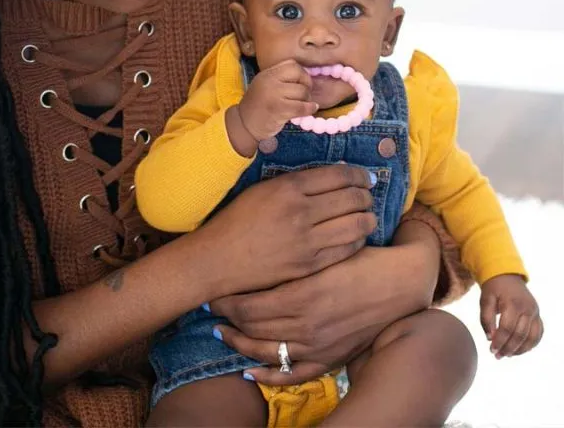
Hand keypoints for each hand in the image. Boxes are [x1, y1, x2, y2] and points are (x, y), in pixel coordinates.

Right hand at [196, 164, 376, 298]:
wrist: (220, 258)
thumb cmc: (238, 220)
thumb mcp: (263, 190)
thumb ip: (296, 183)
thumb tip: (334, 178)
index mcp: (288, 188)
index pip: (338, 175)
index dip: (357, 174)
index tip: (363, 176)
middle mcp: (301, 212)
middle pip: (352, 198)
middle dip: (366, 195)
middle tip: (368, 195)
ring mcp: (307, 241)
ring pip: (356, 224)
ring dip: (368, 217)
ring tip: (367, 215)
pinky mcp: (309, 265)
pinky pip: (347, 249)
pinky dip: (358, 240)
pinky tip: (355, 236)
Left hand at [207, 219, 442, 385]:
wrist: (403, 283)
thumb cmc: (363, 257)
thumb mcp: (326, 248)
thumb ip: (297, 248)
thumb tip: (264, 238)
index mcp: (303, 293)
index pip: (249, 303)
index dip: (227, 298)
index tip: (215, 287)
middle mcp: (307, 324)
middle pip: (252, 327)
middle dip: (227, 317)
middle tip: (212, 305)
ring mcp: (317, 346)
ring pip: (265, 352)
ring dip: (239, 344)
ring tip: (221, 333)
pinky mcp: (329, 359)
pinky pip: (291, 375)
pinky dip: (267, 376)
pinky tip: (249, 372)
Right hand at [228, 60, 316, 154]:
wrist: (244, 124)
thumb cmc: (258, 105)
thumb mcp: (265, 85)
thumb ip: (280, 78)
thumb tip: (306, 78)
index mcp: (267, 73)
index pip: (292, 64)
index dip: (302, 73)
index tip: (302, 83)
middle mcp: (269, 81)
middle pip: (299, 75)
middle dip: (307, 85)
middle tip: (305, 94)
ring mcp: (273, 94)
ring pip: (302, 91)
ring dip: (307, 99)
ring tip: (302, 104)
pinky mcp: (278, 109)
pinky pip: (301, 106)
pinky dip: (310, 108)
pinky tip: (312, 109)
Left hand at [480, 274, 542, 357]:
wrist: (506, 275)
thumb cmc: (493, 288)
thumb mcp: (485, 299)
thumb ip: (486, 318)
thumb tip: (490, 338)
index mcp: (513, 303)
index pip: (507, 328)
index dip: (500, 341)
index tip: (491, 349)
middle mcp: (527, 309)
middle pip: (520, 335)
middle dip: (508, 348)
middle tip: (497, 355)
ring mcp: (535, 312)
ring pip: (531, 337)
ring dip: (520, 349)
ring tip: (507, 355)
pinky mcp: (538, 316)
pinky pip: (538, 334)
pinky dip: (530, 344)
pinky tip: (519, 350)